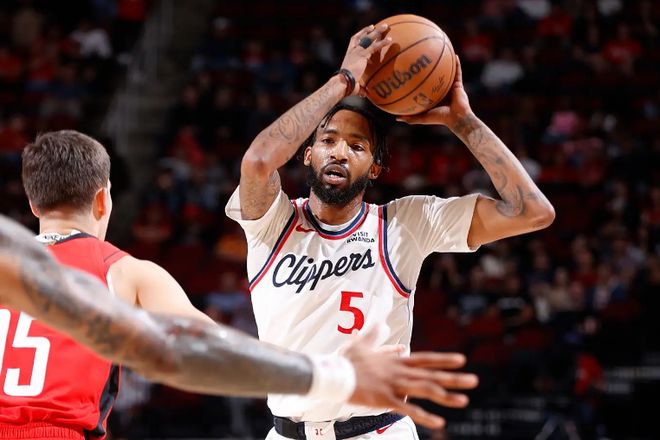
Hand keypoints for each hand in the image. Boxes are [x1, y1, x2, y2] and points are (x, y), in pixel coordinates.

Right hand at [340, 24, 391, 95]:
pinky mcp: (362, 55)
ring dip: (378, 32)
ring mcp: (357, 52)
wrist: (342, 83)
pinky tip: (390, 39)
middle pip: (361, 36)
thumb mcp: (354, 86)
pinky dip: (382, 43)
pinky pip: (374, 47)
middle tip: (376, 26)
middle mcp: (352, 51)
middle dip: (369, 30)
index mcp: (349, 55)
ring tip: (386, 26)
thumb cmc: (346, 86)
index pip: (354, 41)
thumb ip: (361, 88)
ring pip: (368, 38)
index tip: (368, 29)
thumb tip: (365, 94)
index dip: (361, 34)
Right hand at [343, 326, 477, 428]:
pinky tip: (439, 422)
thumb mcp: (362, 343)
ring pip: (425, 390)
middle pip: (431, 375)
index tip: (461, 360)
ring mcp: (394, 385)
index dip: (444, 360)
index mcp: (397, 361)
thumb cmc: (348, 360)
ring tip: (464, 401)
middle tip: (474, 380)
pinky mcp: (386, 399)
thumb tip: (380, 322)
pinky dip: (425, 415)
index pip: (426, 359)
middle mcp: (400, 372)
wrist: (335, 374)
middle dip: (454, 378)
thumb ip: (374, 334)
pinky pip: (408, 408)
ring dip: (446, 396)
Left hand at [397, 55, 472, 129]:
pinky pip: (458, 72)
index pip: (425, 86)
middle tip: (423, 59)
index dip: (420, 80)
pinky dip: (457, 63)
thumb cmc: (440, 119)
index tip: (412, 72)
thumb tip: (396, 118)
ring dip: (445, 62)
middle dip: (430, 68)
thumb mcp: (423, 118)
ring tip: (441, 51)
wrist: (456, 118)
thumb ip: (411, 118)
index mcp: (434, 96)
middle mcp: (442, 90)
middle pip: (435, 76)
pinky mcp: (458, 84)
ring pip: (447, 72)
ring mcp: (451, 86)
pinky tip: (455, 54)